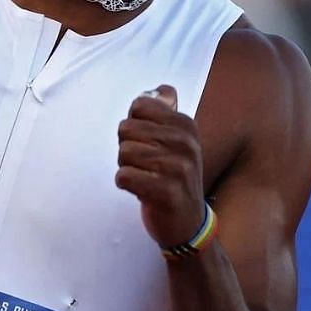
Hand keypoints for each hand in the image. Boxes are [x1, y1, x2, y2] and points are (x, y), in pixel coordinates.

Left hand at [115, 84, 206, 247]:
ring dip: (127, 167)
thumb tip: (162, 89)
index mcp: (186, 125)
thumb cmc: (174, 176)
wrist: (187, 222)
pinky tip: (141, 190)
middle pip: (126, 128)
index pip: (139, 105)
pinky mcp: (166, 191)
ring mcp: (179, 167)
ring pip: (123, 152)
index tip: (147, 142)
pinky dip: (125, 184)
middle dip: (127, 148)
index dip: (133, 125)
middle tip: (145, 165)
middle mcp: (186, 142)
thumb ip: (165, 113)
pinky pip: (123, 176)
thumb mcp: (176, 142)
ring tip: (145, 177)